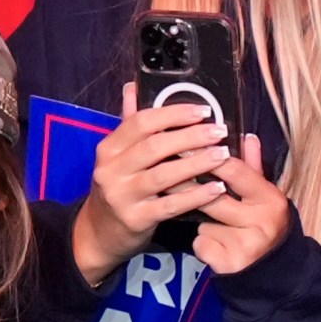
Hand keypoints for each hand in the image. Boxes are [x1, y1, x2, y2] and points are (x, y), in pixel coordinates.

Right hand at [71, 84, 232, 284]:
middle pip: (154, 147)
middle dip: (191, 136)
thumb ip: (129, 125)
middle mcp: (110, 171)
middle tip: (219, 131)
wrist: (98, 234)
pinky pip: (171, 205)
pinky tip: (217, 188)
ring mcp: (121, 196)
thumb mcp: (117, 157)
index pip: (140, 123)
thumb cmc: (117, 189)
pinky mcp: (135, 219)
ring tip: (223, 155)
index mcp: (108, 150)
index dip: (173, 113)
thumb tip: (133, 87)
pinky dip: (196, 196)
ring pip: (163, 175)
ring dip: (197, 163)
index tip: (204, 111)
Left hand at [190, 133, 289, 275]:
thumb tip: (247, 136)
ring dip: (198, 220)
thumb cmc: (261, 224)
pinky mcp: (230, 263)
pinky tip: (213, 245)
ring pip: (204, 222)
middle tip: (163, 175)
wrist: (272, 269)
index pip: (234, 171)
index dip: (206, 156)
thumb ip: (252, 167)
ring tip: (203, 219)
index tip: (182, 146)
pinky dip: (201, 243)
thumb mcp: (262, 195)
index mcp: (270, 198)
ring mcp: (247, 244)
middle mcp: (262, 220)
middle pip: (212, 197)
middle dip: (186, 186)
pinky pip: (201, 244)